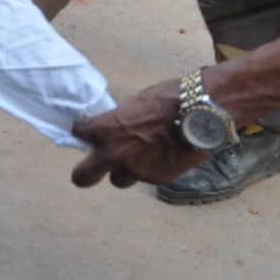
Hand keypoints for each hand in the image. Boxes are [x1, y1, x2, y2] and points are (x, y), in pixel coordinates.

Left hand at [71, 78, 205, 189]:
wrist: (201, 115)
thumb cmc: (168, 99)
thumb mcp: (136, 103)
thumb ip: (120, 121)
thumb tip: (118, 126)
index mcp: (105, 129)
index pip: (79, 132)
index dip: (84, 131)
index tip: (90, 130)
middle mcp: (113, 154)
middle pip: (82, 177)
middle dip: (86, 172)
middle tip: (94, 165)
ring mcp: (134, 171)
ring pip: (118, 180)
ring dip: (124, 170)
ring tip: (141, 157)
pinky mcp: (155, 180)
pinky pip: (145, 178)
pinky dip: (150, 170)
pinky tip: (162, 156)